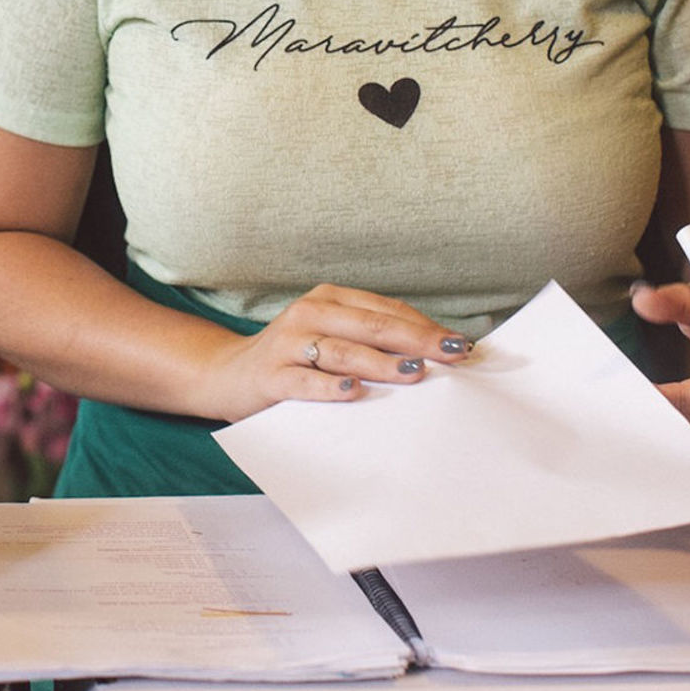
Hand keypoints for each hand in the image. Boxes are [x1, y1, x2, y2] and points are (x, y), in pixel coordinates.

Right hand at [203, 284, 474, 422]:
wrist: (227, 375)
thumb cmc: (293, 359)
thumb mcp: (329, 337)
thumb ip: (370, 339)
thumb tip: (431, 354)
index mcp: (329, 299)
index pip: (386, 310)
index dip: (425, 326)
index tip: (462, 344)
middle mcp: (309, 314)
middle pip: (372, 326)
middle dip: (417, 341)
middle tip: (452, 355)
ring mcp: (288, 343)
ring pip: (343, 351)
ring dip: (382, 363)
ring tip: (415, 372)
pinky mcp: (271, 375)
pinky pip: (305, 381)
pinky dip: (330, 386)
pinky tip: (353, 391)